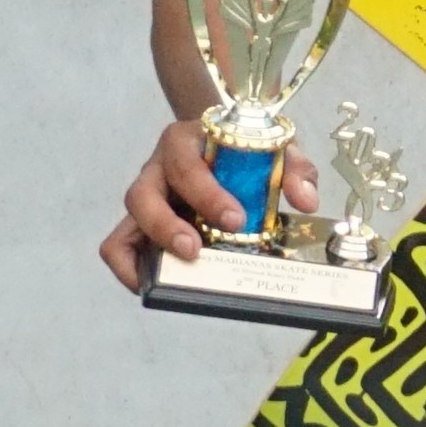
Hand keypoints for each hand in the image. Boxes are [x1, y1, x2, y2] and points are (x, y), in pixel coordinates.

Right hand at [101, 118, 305, 294]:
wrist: (229, 142)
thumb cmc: (247, 149)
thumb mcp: (276, 148)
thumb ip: (295, 169)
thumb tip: (305, 200)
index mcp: (185, 143)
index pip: (185, 166)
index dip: (207, 195)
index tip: (237, 219)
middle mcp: (157, 169)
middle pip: (141, 196)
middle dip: (167, 226)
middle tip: (197, 250)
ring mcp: (147, 197)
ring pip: (128, 222)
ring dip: (151, 248)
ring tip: (182, 267)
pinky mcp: (143, 222)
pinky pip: (119, 244)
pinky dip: (129, 266)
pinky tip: (154, 284)